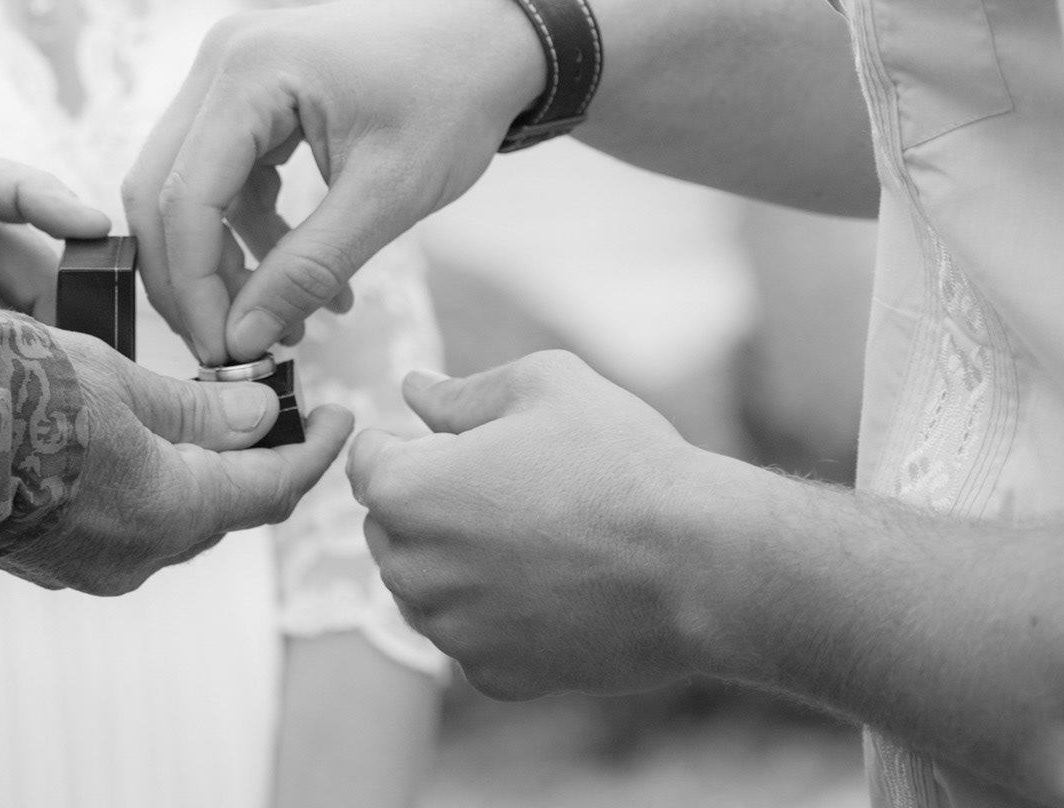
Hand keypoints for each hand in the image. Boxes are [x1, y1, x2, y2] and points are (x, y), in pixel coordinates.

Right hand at [0, 332, 356, 594]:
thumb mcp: (110, 376)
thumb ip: (193, 405)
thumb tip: (259, 415)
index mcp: (169, 509)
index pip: (272, 490)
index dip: (313, 450)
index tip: (341, 412)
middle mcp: (137, 552)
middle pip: (223, 505)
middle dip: (253, 452)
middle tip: (266, 392)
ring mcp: (87, 561)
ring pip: (169, 511)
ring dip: (195, 463)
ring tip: (199, 399)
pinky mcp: (44, 553)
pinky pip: (120, 517)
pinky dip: (145, 475)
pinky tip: (131, 427)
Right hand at [122, 0, 544, 363]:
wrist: (492, 40)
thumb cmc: (453, 100)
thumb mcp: (388, 195)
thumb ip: (308, 269)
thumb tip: (242, 340)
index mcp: (250, 68)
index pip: (185, 196)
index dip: (195, 286)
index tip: (223, 352)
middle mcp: (220, 57)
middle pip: (161, 189)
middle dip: (190, 279)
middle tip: (230, 348)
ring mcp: (227, 69)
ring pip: (184, 186)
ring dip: (221, 262)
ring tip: (286, 322)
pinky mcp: (243, 91)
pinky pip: (219, 175)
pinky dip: (247, 232)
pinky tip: (301, 278)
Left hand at [348, 352, 735, 699]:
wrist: (699, 564)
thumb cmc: (620, 460)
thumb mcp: (542, 385)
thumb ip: (460, 392)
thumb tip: (413, 388)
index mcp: (406, 491)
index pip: (364, 460)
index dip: (409, 442)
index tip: (460, 444)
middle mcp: (412, 569)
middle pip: (388, 527)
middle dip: (427, 503)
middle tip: (508, 487)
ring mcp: (450, 632)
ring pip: (425, 587)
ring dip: (456, 562)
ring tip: (534, 536)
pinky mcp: (493, 678)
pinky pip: (470, 637)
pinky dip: (497, 616)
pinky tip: (553, 588)